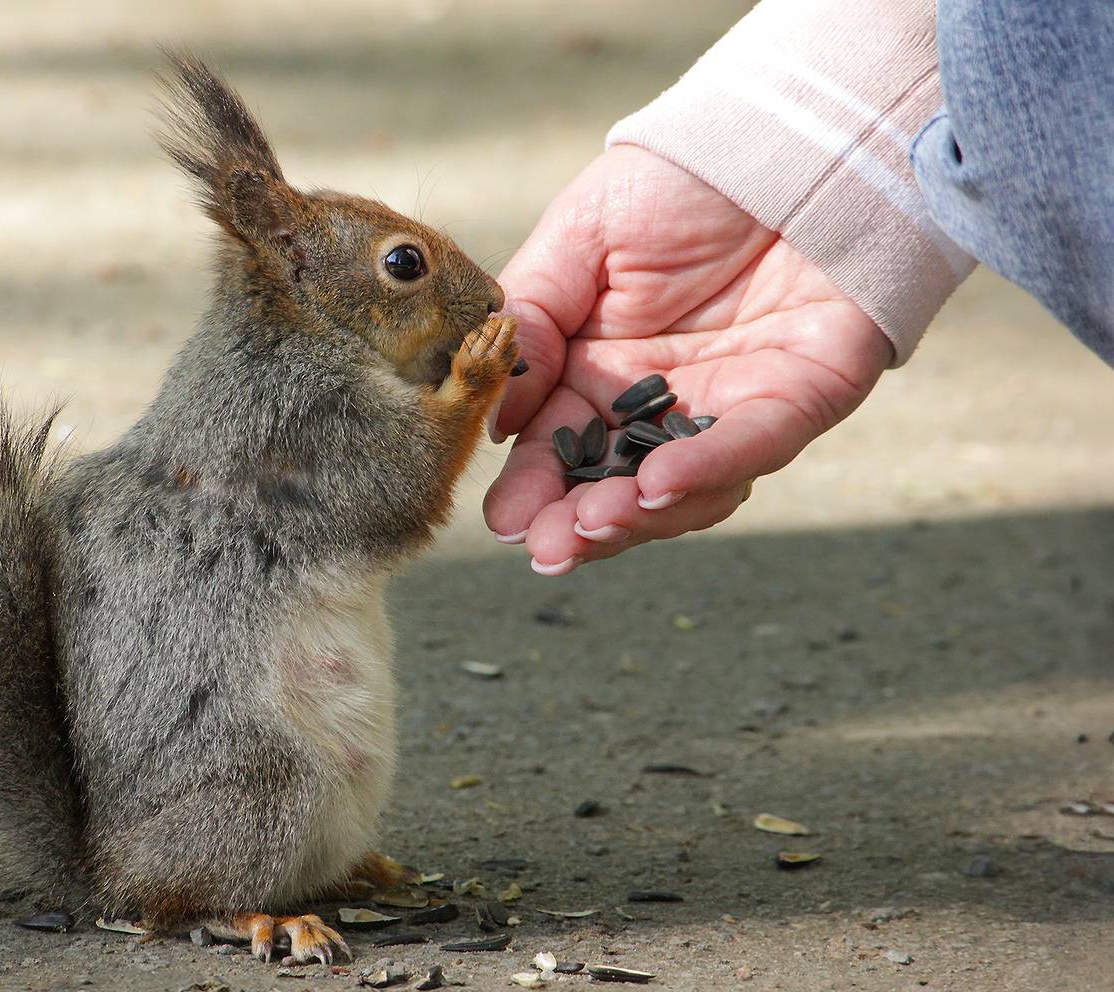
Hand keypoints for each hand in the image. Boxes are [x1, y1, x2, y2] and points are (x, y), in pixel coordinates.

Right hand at [484, 145, 893, 573]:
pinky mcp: (803, 394)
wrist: (784, 131)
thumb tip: (499, 418)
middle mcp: (667, 401)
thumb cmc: (676, 179)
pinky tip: (656, 486)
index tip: (505, 522)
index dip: (535, 490)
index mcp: (603, 371)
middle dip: (582, 525)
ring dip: (639, 515)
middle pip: (620, 485)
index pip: (561, 448)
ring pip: (689, 488)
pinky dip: (707, 468)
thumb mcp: (579, 237)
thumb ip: (535, 316)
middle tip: (547, 550)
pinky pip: (752, 442)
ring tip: (593, 522)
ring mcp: (735, 405)